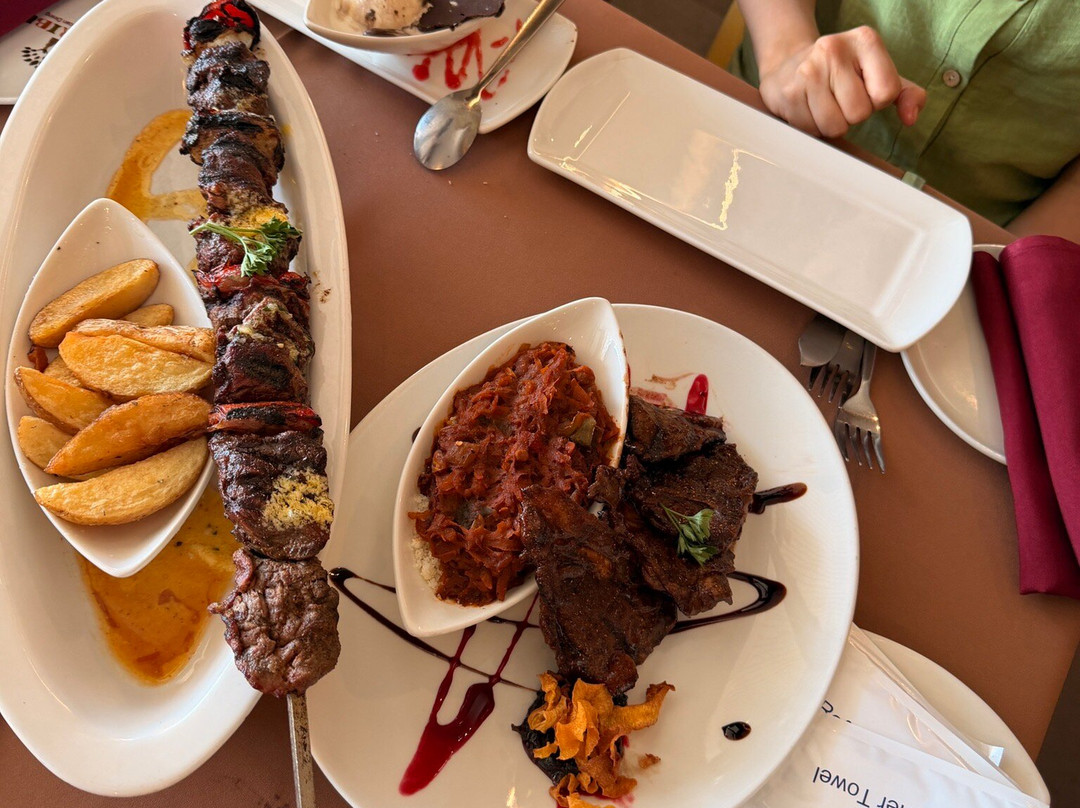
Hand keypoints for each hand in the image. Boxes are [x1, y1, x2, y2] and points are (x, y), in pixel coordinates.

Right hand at [758, 26, 926, 137]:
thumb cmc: (841, 73)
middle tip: (839, 100)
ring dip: (830, 125)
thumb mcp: (878, 74)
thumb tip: (910, 117)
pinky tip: (806, 109)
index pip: (886, 92)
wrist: (789, 63)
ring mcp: (807, 71)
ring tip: (822, 105)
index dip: (875, 102)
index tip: (862, 90)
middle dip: (851, 116)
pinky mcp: (787, 93)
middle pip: (859, 113)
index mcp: (865, 40)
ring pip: (834, 127)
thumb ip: (906, 94)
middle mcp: (834, 49)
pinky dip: (810, 127)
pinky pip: (810, 130)